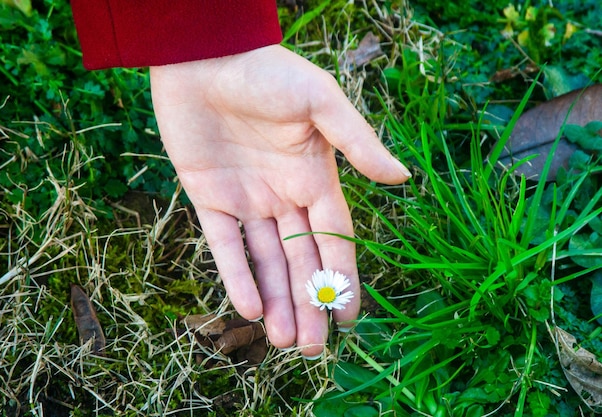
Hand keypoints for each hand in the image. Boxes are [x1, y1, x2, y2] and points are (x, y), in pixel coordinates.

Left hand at [150, 45, 409, 357]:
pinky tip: (250, 308)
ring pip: (265, 260)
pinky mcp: (208, 197)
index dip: (341, 276)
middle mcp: (283, 194)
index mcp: (314, 176)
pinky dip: (236, 275)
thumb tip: (402, 179)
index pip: (334, 237)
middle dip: (308, 302)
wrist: (204, 55)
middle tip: (313, 347)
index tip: (348, 317)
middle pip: (300, 258)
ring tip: (285, 341)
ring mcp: (246, 199)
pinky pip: (225, 244)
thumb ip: (356, 141)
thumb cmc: (267, 71)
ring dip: (276, 299)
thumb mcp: (320, 101)